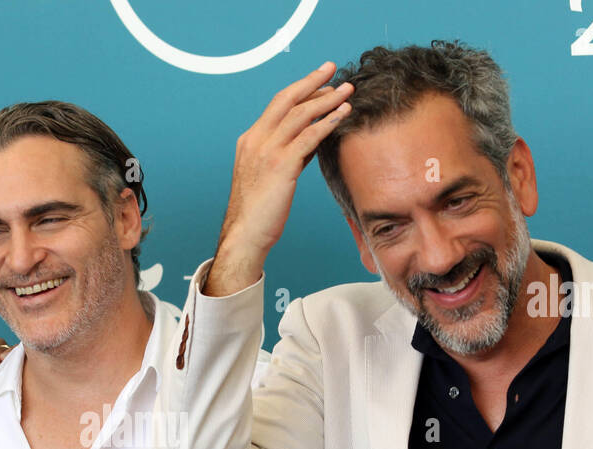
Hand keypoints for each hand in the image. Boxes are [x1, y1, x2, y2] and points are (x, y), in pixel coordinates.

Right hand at [206, 62, 352, 296]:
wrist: (244, 235)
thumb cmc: (258, 212)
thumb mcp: (270, 176)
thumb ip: (288, 155)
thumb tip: (312, 142)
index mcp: (250, 140)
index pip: (278, 106)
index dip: (301, 90)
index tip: (320, 80)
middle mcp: (256, 140)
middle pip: (287, 100)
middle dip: (312, 81)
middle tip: (333, 69)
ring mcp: (267, 151)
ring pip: (301, 114)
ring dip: (327, 99)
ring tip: (347, 90)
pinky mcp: (280, 166)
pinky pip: (309, 136)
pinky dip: (328, 122)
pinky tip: (343, 114)